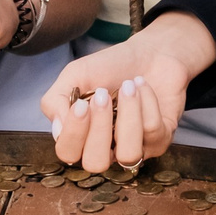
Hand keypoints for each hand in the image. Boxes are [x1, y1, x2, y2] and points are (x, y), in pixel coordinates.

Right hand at [40, 13, 215, 170]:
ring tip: (128, 85)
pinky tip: (142, 85)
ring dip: (128, 115)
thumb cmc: (110, 66)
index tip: (81, 103)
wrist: (149, 51)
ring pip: (128, 154)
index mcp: (81, 136)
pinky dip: (147, 102)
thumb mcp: (74, 75)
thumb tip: (58, 129)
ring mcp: (135, 148)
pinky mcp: (160, 140)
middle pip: (95, 163)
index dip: (73, 133)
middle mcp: (106, 149)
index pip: (68, 153)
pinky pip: (152, 132)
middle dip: (99, 129)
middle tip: (102, 95)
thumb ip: (56, 100)